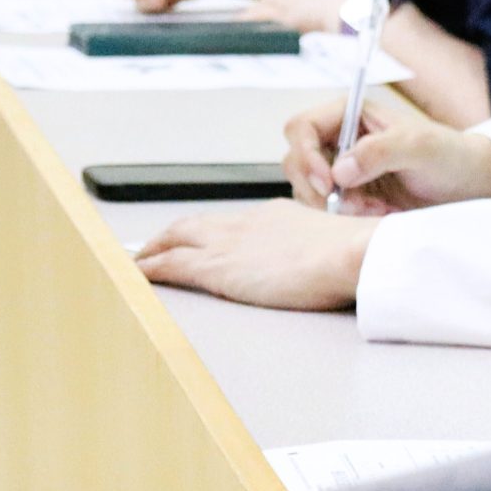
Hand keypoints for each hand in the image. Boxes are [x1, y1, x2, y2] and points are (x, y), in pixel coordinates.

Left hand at [134, 198, 375, 309]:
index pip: (229, 222)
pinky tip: (136, 275)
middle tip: (153, 247)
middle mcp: (245, 223)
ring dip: (152, 250)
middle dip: (170, 235)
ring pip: (174, 239)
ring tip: (138, 261)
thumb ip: (322, 251)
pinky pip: (169, 265)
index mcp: (274, 215)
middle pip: (194, 224)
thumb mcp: (335, 245)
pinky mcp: (216, 267)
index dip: (207, 231)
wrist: (351, 254)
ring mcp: (228, 243)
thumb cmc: (353, 255)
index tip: (199, 240)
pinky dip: (148, 268)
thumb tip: (331, 260)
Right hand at [282, 96, 490, 209]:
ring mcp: (343, 170)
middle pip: (296, 161)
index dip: (305, 154)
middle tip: (352, 204)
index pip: (302, 127)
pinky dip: (348, 218)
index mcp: (351, 114)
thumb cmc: (453, 156)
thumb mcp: (421, 147)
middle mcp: (340, 140)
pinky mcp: (351, 197)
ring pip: (309, 190)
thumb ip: (381, 151)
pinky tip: (380, 214)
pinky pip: (328, 211)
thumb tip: (340, 170)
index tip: (327, 181)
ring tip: (377, 208)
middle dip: (319, 187)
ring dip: (337, 206)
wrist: (474, 188)